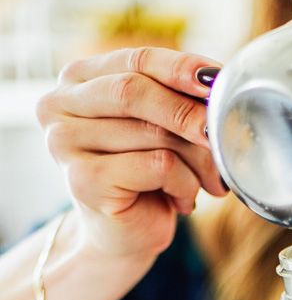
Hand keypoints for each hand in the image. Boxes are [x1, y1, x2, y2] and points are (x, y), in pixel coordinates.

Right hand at [36, 48, 228, 263]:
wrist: (123, 239)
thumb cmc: (145, 181)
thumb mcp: (159, 129)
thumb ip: (174, 100)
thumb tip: (217, 84)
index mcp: (77, 79)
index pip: (136, 60)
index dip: (181, 67)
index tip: (218, 79)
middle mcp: (60, 105)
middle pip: (136, 91)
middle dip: (189, 111)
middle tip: (222, 133)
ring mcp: (65, 143)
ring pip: (152, 132)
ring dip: (196, 159)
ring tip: (210, 182)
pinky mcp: (84, 180)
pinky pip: (156, 166)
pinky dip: (184, 183)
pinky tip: (185, 200)